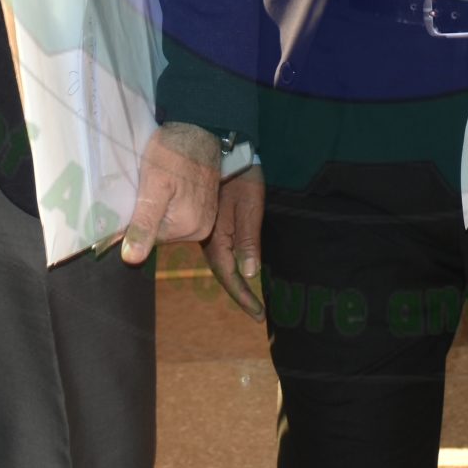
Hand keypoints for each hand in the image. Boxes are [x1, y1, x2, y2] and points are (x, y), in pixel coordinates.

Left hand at [122, 122, 220, 264]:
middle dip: (148, 214)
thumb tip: (132, 259)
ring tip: (157, 184)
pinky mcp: (206, 207)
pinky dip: (169, 203)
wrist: (198, 128)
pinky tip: (168, 185)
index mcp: (189, 227)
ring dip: (158, 208)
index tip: (135, 197)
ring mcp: (206, 218)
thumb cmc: (173, 153)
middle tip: (146, 187)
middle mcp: (201, 229)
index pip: (149, 239)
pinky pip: (179, 214)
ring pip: (168, 223)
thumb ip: (144, 223)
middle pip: (160, 232)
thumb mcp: (153, 186)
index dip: (137, 220)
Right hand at [202, 165, 265, 317]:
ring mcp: (209, 232)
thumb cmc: (241, 178)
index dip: (244, 298)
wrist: (227, 152)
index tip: (258, 315)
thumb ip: (248, 239)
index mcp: (217, 239)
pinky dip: (232, 267)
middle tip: (257, 313)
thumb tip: (250, 273)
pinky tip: (240, 271)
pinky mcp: (214, 224)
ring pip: (221, 265)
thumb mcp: (250, 206)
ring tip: (250, 299)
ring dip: (235, 283)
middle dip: (239, 295)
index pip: (230, 277)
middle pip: (223, 275)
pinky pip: (222, 253)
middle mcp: (209, 240)